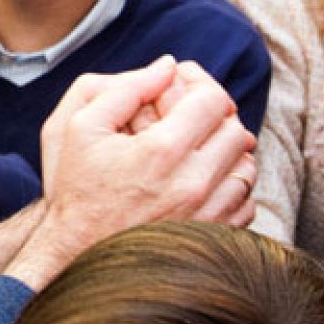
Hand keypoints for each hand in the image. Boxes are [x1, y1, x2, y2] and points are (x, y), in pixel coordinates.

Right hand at [3, 58, 255, 289]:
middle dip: (214, 118)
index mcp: (162, 149)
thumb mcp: (81, 127)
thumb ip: (124, 88)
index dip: (201, 86)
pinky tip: (203, 184)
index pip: (213, 100)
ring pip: (245, 165)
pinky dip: (231, 188)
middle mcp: (193, 181)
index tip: (183, 92)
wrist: (77, 255)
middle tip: (189, 120)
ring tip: (197, 152)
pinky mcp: (213, 237)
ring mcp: (207, 213)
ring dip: (226, 152)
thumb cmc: (77, 191)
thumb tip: (166, 67)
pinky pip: (245, 202)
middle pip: (235, 130)